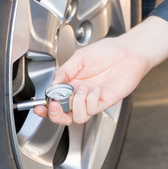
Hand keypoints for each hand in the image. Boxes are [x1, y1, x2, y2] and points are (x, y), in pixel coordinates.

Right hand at [38, 16, 167, 124]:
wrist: (128, 51)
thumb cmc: (107, 51)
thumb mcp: (80, 57)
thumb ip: (64, 71)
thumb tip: (53, 84)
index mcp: (71, 84)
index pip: (55, 101)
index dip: (45, 108)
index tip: (39, 107)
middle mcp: (80, 94)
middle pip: (64, 116)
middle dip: (56, 114)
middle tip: (55, 104)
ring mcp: (92, 100)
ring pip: (77, 117)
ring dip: (76, 103)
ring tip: (82, 89)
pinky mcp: (105, 102)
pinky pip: (93, 110)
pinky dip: (91, 100)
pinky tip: (95, 88)